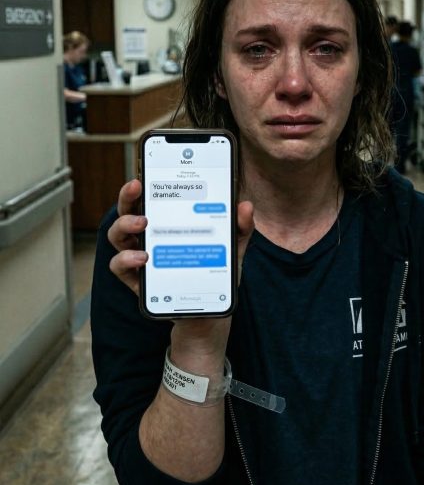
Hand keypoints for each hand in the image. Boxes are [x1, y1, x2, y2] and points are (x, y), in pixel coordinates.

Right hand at [107, 178, 254, 300]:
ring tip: (142, 223)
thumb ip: (239, 228)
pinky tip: (143, 258)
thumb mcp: (231, 249)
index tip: (145, 170)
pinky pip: (118, 267)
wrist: (208, 313)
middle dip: (128, 195)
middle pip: (127, 210)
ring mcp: (139, 258)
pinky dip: (126, 259)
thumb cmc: (214, 274)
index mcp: (167, 222)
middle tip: (137, 186)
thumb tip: (245, 205)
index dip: (145, 182)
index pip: (150, 196)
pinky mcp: (137, 281)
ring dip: (125, 224)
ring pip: (117, 236)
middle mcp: (148, 237)